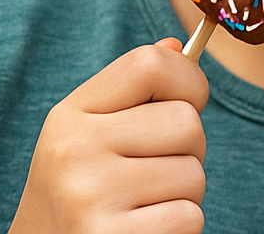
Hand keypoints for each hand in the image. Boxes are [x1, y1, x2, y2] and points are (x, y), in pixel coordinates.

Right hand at [8, 39, 208, 233]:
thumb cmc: (80, 188)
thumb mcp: (89, 132)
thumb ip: (132, 90)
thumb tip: (175, 48)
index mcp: (70, 115)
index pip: (152, 64)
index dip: (188, 81)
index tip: (186, 103)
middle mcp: (74, 151)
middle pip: (187, 122)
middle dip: (188, 149)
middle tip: (155, 170)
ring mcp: (89, 197)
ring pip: (193, 175)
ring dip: (183, 193)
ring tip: (142, 203)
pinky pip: (190, 217)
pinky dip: (178, 227)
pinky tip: (142, 229)